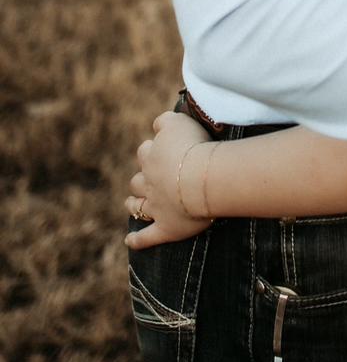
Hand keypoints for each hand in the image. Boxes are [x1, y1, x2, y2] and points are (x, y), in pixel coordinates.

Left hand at [124, 110, 214, 249]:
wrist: (200, 178)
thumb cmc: (194, 146)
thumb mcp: (179, 122)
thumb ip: (165, 120)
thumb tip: (158, 123)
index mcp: (152, 156)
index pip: (146, 150)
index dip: (153, 149)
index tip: (162, 149)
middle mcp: (149, 181)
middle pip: (137, 179)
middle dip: (140, 179)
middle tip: (148, 178)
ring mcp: (155, 206)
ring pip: (137, 206)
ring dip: (134, 204)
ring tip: (132, 204)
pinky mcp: (165, 228)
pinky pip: (146, 237)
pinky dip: (137, 240)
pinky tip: (130, 241)